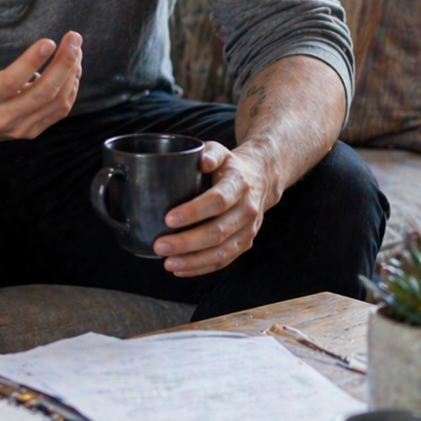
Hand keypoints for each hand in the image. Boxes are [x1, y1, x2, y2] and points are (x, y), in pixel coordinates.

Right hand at [0, 22, 81, 147]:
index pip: (11, 82)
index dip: (31, 61)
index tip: (49, 41)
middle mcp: (1, 118)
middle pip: (42, 93)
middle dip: (64, 64)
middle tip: (73, 39)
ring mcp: (18, 127)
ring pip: (56, 103)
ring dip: (70, 74)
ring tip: (75, 49)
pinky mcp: (29, 130)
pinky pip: (58, 111)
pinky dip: (70, 89)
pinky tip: (72, 68)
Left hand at [153, 142, 278, 276]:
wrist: (261, 179)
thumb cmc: (230, 166)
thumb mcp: (220, 151)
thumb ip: (209, 153)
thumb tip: (201, 160)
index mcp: (238, 185)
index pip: (217, 201)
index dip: (193, 212)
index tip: (169, 218)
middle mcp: (246, 210)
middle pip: (218, 231)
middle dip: (187, 242)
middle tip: (160, 246)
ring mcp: (247, 230)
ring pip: (222, 252)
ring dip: (193, 260)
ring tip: (167, 262)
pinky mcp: (245, 244)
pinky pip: (224, 261)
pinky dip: (201, 268)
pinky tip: (181, 268)